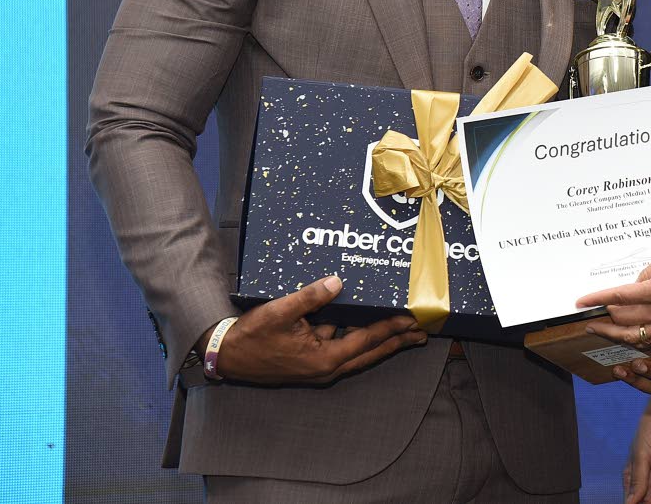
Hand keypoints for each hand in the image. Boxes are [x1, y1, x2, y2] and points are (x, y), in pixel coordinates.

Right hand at [211, 275, 427, 384]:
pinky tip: (366, 322)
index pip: (367, 341)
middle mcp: (327, 368)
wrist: (227, 356)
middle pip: (371, 352)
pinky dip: (359, 337)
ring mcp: (319, 366)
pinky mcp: (312, 361)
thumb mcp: (281, 312)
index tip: (413, 321)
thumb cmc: (252, 337)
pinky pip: (342, 347)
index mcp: (324, 360)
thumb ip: (311, 297)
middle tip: (423, 333)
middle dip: (397, 342)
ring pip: (359, 352)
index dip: (392, 330)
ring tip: (404, 329)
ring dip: (381, 341)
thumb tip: (338, 282)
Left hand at [577, 238, 650, 344]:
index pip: (621, 297)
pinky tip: (629, 335)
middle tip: (586, 318)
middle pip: (626, 321)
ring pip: (639, 337)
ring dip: (618, 334)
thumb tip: (635, 284)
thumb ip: (650, 270)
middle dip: (603, 321)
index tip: (581, 302)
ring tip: (601, 330)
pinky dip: (639, 339)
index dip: (598, 299)